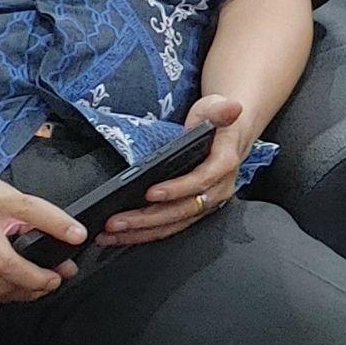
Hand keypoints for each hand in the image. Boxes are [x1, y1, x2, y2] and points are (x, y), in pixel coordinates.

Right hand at [0, 157, 83, 302]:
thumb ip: (24, 210)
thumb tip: (57, 231)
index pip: (29, 212)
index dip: (56, 225)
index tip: (78, 236)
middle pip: (7, 265)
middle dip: (37, 279)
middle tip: (58, 278)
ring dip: (21, 292)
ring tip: (41, 287)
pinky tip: (13, 291)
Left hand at [102, 94, 247, 244]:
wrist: (229, 135)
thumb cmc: (216, 121)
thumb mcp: (215, 108)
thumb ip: (220, 110)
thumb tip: (233, 108)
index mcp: (224, 164)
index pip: (201, 180)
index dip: (177, 189)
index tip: (150, 192)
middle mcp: (218, 189)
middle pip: (183, 210)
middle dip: (148, 218)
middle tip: (116, 221)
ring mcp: (207, 203)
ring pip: (175, 224)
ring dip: (142, 231)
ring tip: (112, 233)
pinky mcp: (195, 211)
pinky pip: (171, 227)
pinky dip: (145, 234)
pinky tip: (123, 236)